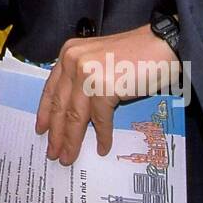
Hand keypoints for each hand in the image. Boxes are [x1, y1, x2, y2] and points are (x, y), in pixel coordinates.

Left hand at [35, 25, 177, 165]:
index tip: (41, 129)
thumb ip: (82, 77)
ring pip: (75, 116)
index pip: (51, 88)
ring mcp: (87, 74)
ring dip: (72, 140)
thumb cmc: (135, 54)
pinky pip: (100, 120)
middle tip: (52, 153)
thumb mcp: (98, 60)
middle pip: (60, 105)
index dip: (45, 112)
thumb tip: (73, 110)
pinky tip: (102, 148)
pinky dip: (102, 136)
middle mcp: (73, 61)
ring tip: (69, 158)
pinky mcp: (104, 88)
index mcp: (69, 53)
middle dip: (56, 133)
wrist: (162, 44)